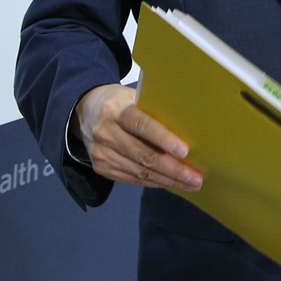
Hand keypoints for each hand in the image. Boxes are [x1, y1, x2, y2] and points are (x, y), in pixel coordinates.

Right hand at [71, 84, 202, 191]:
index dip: (163, 139)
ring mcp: (101, 153)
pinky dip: (154, 182)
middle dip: (173, 169)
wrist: (85, 111)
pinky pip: (132, 179)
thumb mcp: (132, 96)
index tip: (185, 151)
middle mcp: (106, 133)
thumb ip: (153, 110)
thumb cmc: (118, 102)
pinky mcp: (101, 168)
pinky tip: (170, 183)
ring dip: (167, 180)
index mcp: (116, 110)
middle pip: (144, 155)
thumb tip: (186, 128)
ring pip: (140, 172)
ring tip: (190, 183)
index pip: (141, 125)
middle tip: (195, 178)